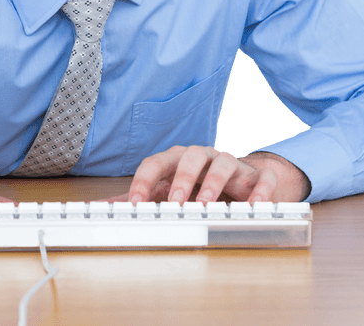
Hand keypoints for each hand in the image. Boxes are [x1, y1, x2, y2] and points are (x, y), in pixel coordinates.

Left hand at [110, 147, 309, 203]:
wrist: (243, 182)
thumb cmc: (200, 184)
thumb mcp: (167, 189)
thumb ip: (139, 197)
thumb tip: (100, 207)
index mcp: (177, 160)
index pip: (156, 162)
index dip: (144, 181)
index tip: (136, 203)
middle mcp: (203, 157)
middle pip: (189, 157)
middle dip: (181, 179)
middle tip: (174, 203)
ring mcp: (231, 163)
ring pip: (223, 162)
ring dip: (214, 182)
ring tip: (207, 203)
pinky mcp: (257, 176)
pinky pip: (262, 178)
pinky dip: (259, 191)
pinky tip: (253, 206)